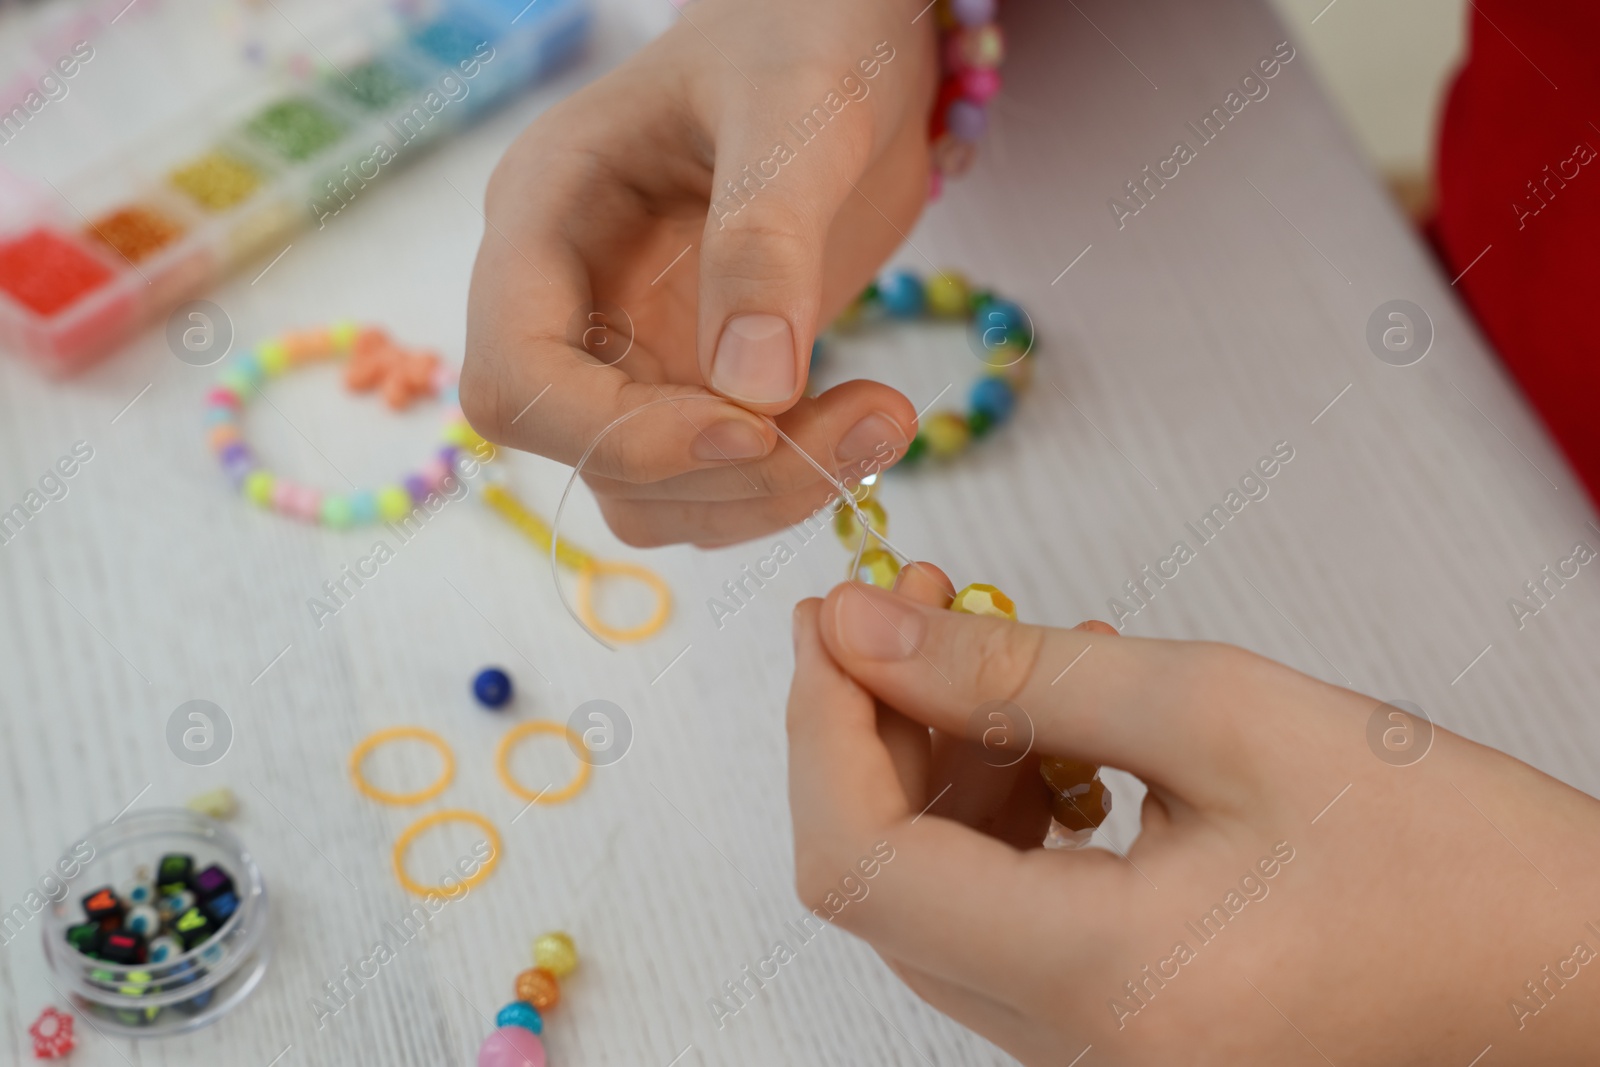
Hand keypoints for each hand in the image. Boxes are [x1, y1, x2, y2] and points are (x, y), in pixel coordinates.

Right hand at [461, 0, 936, 547]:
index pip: (515, 379)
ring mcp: (634, 346)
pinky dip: (789, 483)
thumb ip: (766, 241)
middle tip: (861, 431)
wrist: (853, 31)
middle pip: (590, 454)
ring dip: (766, 493)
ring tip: (883, 424)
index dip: (617, 433)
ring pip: (654, 491)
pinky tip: (867, 426)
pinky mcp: (701, 378)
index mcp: (547, 215)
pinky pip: (716, 481)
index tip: (749, 430)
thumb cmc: (802, 28)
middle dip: (723, 474)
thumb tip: (752, 394)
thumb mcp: (793, 109)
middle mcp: (572, 297)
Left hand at [788, 570, 1599, 1065]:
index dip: (821, 726)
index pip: (860, 866)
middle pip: (884, 884)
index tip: (831, 613)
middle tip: (914, 602)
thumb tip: (866, 629)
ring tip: (1003, 652)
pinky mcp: (1118, 1032)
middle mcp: (1074, 1053)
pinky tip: (1060, 740)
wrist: (1567, 970)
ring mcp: (1091, 1056)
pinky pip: (1003, 922)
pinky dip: (999, 817)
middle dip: (873, 729)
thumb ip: (1021, 673)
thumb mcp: (1224, 715)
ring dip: (937, 764)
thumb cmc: (1446, 850)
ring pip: (936, 899)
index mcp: (1103, 987)